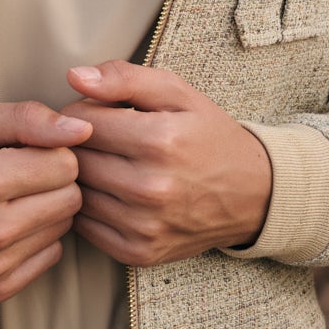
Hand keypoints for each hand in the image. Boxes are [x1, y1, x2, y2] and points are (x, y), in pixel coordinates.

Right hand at [0, 101, 92, 304]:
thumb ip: (25, 119)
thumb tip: (80, 130)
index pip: (65, 164)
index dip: (50, 151)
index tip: (23, 150)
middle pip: (70, 199)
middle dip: (52, 180)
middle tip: (17, 173)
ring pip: (62, 229)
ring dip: (44, 210)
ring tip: (7, 199)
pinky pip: (47, 260)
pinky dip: (34, 241)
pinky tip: (4, 227)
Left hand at [59, 60, 271, 264]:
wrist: (253, 194)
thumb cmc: (209, 136)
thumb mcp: (177, 93)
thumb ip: (124, 78)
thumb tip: (75, 77)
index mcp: (160, 141)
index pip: (81, 122)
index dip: (82, 112)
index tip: (98, 113)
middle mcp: (150, 187)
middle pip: (75, 159)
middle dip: (77, 144)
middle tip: (98, 139)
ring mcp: (144, 225)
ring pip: (76, 193)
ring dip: (81, 177)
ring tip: (104, 164)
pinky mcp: (138, 252)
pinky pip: (85, 226)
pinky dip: (89, 208)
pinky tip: (110, 193)